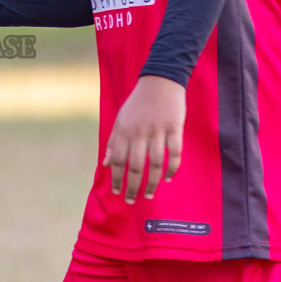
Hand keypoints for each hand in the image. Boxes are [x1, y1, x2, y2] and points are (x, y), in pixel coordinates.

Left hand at [104, 76, 185, 203]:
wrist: (160, 81)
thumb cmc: (138, 103)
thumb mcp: (121, 119)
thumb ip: (114, 142)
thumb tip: (106, 164)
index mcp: (124, 130)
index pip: (119, 160)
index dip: (117, 178)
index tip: (117, 192)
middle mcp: (140, 132)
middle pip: (136, 166)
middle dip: (132, 186)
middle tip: (132, 200)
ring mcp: (158, 130)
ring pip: (155, 164)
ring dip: (152, 182)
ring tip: (150, 194)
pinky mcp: (174, 128)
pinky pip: (174, 153)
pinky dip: (172, 168)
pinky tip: (168, 178)